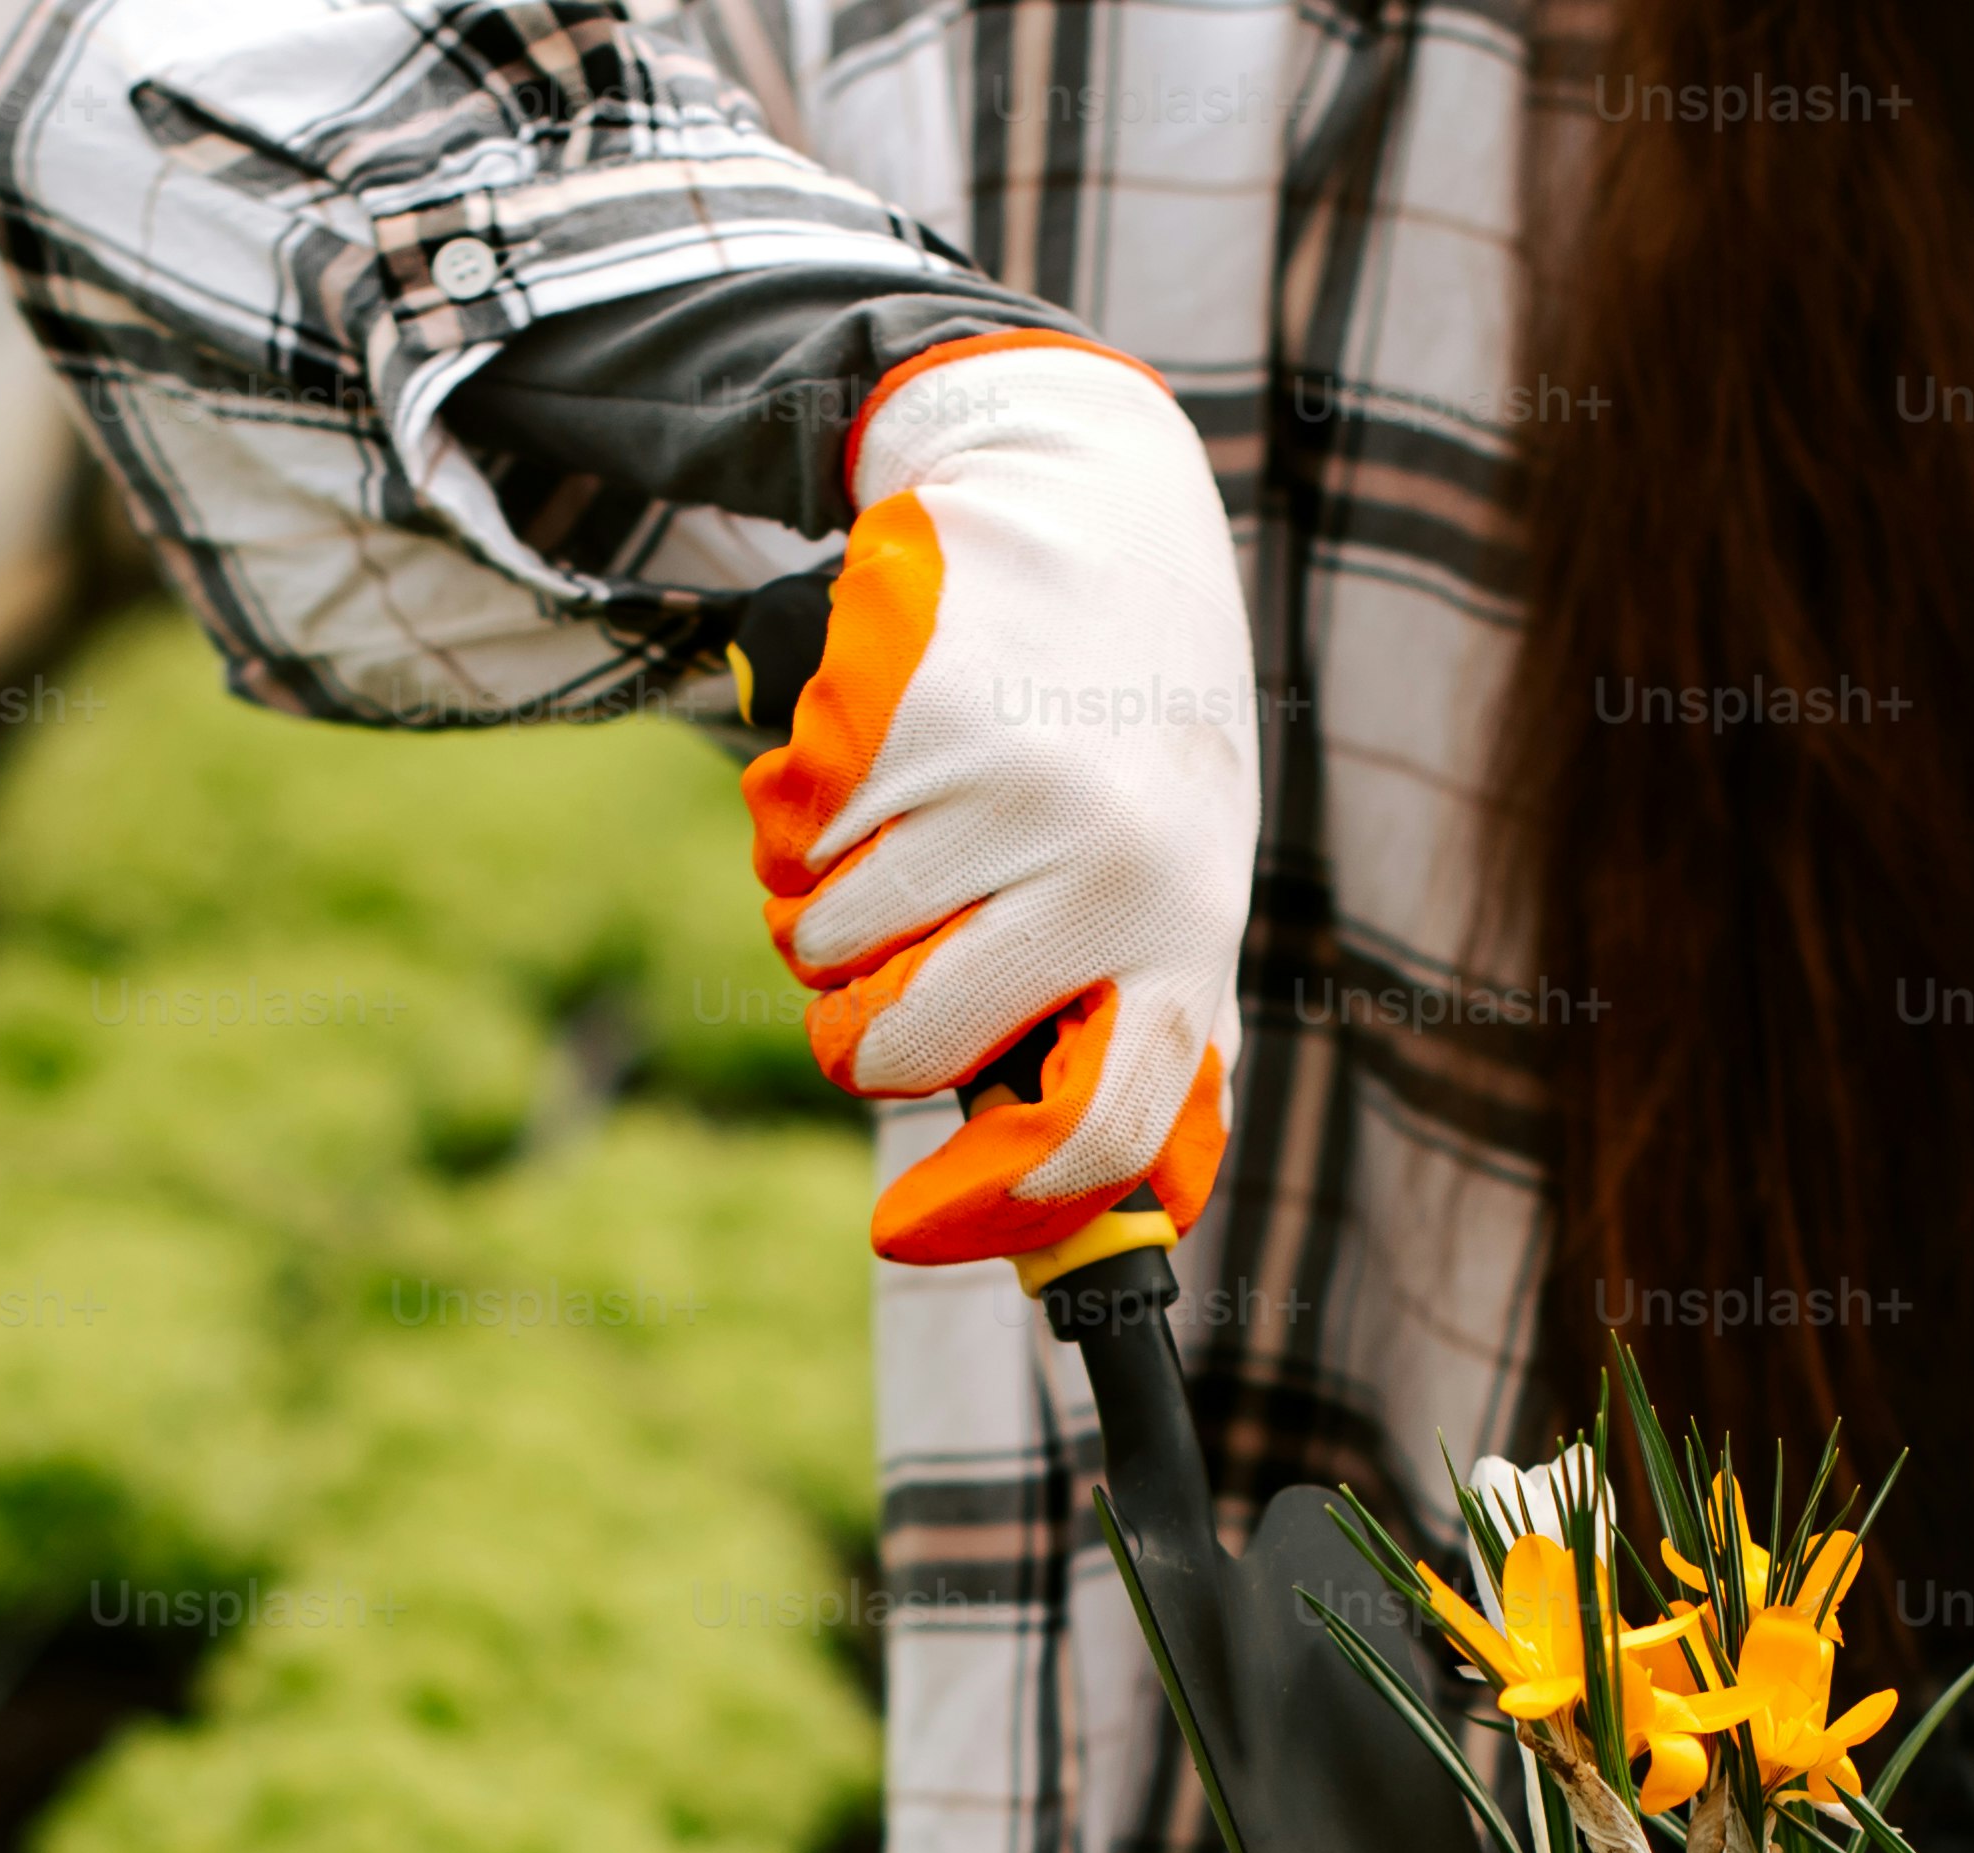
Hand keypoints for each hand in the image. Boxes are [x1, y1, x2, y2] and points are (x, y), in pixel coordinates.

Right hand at [742, 332, 1252, 1264]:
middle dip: (859, 1032)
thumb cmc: (1134, 724)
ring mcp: (1001, 794)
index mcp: (1184, 929)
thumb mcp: (1185, 872)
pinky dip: (795, 827)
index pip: (1098, 1129)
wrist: (1091, 499)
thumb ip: (1154, 1028)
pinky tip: (870, 765)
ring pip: (823, 948)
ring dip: (825, 913)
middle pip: (902, 1049)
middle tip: (882, 976)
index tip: (910, 1231)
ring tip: (901, 832)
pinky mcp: (906, 721)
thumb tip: (1124, 1215)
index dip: (996, 1208)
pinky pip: (788, 848)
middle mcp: (1104, 870)